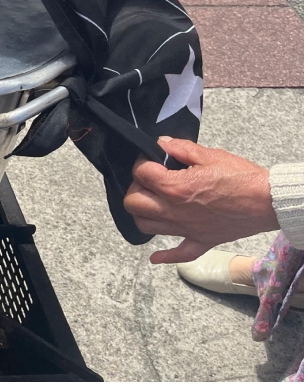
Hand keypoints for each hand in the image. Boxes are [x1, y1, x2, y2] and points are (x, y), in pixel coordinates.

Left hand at [125, 137, 279, 264]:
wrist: (269, 201)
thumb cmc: (242, 178)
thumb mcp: (210, 155)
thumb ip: (181, 149)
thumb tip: (161, 143)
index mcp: (175, 187)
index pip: (141, 173)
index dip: (143, 163)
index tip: (152, 160)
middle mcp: (174, 210)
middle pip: (133, 203)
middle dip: (136, 188)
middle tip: (149, 181)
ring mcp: (186, 229)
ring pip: (146, 226)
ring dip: (143, 214)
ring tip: (152, 203)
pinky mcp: (201, 241)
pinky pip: (178, 254)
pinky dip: (164, 256)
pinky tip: (155, 257)